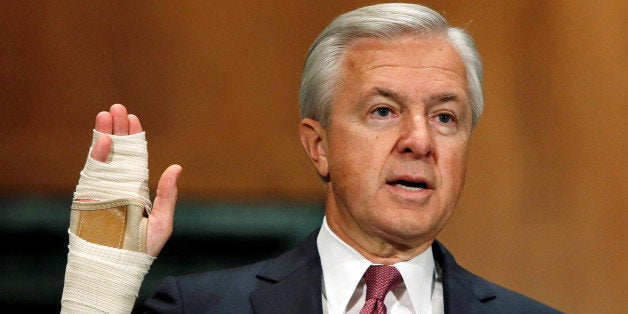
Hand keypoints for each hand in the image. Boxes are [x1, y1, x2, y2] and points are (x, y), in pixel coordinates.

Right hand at [90, 104, 181, 256]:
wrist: (118, 267)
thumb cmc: (142, 249)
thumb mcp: (162, 221)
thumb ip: (168, 194)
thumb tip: (176, 167)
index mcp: (136, 189)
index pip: (135, 158)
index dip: (134, 138)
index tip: (134, 119)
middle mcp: (119, 186)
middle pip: (118, 152)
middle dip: (117, 130)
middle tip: (117, 108)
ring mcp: (103, 191)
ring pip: (103, 158)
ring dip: (104, 135)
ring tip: (105, 115)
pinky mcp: (89, 198)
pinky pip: (93, 173)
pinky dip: (97, 156)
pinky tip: (103, 139)